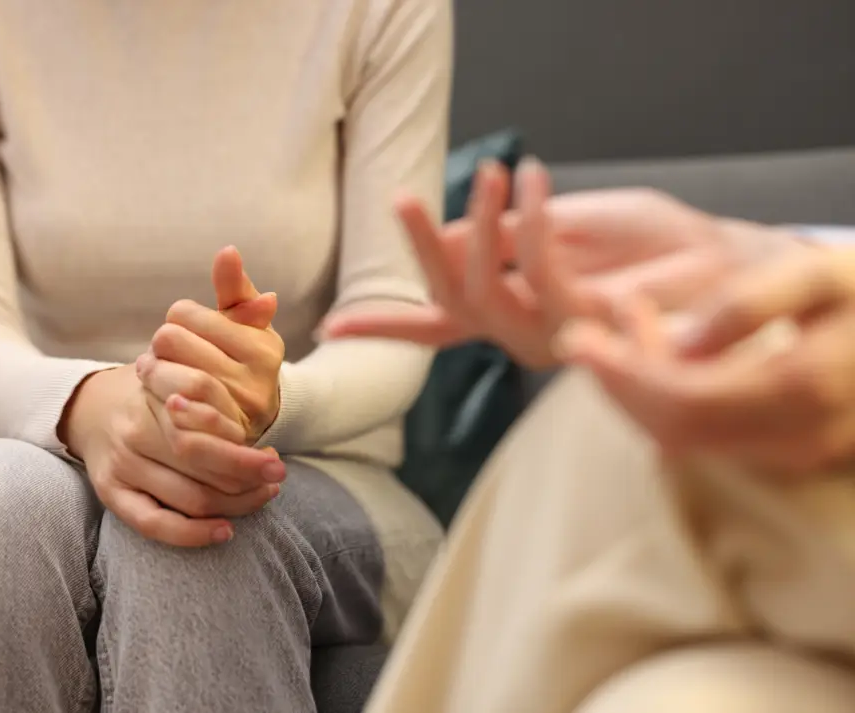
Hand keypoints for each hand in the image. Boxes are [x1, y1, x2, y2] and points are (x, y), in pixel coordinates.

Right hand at [61, 363, 284, 546]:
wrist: (89, 406)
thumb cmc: (152, 391)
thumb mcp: (179, 370)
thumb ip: (216, 374)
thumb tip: (266, 346)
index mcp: (156, 396)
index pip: (210, 429)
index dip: (247, 450)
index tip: (274, 455)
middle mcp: (136, 431)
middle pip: (205, 465)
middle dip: (250, 477)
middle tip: (276, 477)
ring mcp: (121, 465)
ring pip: (190, 497)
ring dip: (236, 503)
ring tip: (262, 495)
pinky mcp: (110, 493)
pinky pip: (154, 524)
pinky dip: (193, 534)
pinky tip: (225, 531)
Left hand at [141, 247, 284, 442]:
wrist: (253, 419)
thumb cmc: (243, 358)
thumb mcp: (245, 323)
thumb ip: (234, 288)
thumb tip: (227, 251)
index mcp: (262, 347)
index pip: (185, 314)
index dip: (176, 319)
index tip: (183, 330)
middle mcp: (255, 382)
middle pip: (170, 341)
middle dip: (160, 344)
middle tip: (160, 353)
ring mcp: (236, 414)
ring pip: (167, 377)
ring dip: (151, 372)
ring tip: (154, 373)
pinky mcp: (215, 441)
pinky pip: (174, 417)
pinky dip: (159, 402)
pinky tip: (161, 399)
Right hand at [323, 158, 804, 366]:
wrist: (715, 260)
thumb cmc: (642, 243)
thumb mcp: (558, 225)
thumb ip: (504, 237)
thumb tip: (446, 235)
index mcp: (508, 310)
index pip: (435, 324)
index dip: (384, 326)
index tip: (330, 330)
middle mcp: (520, 332)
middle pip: (445, 303)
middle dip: (417, 250)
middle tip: (400, 194)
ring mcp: (550, 334)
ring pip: (481, 294)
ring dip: (478, 227)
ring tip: (494, 172)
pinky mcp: (586, 322)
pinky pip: (537, 271)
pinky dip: (530, 219)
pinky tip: (535, 178)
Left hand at [560, 246, 854, 474]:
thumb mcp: (820, 274)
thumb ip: (752, 305)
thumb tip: (682, 345)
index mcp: (798, 387)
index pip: (679, 401)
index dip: (619, 373)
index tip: (577, 336)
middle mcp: (794, 436)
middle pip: (671, 429)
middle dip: (617, 384)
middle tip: (586, 333)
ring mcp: (794, 453)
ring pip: (685, 441)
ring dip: (636, 391)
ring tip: (626, 326)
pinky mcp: (790, 453)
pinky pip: (709, 440)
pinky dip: (667, 402)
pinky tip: (663, 354)